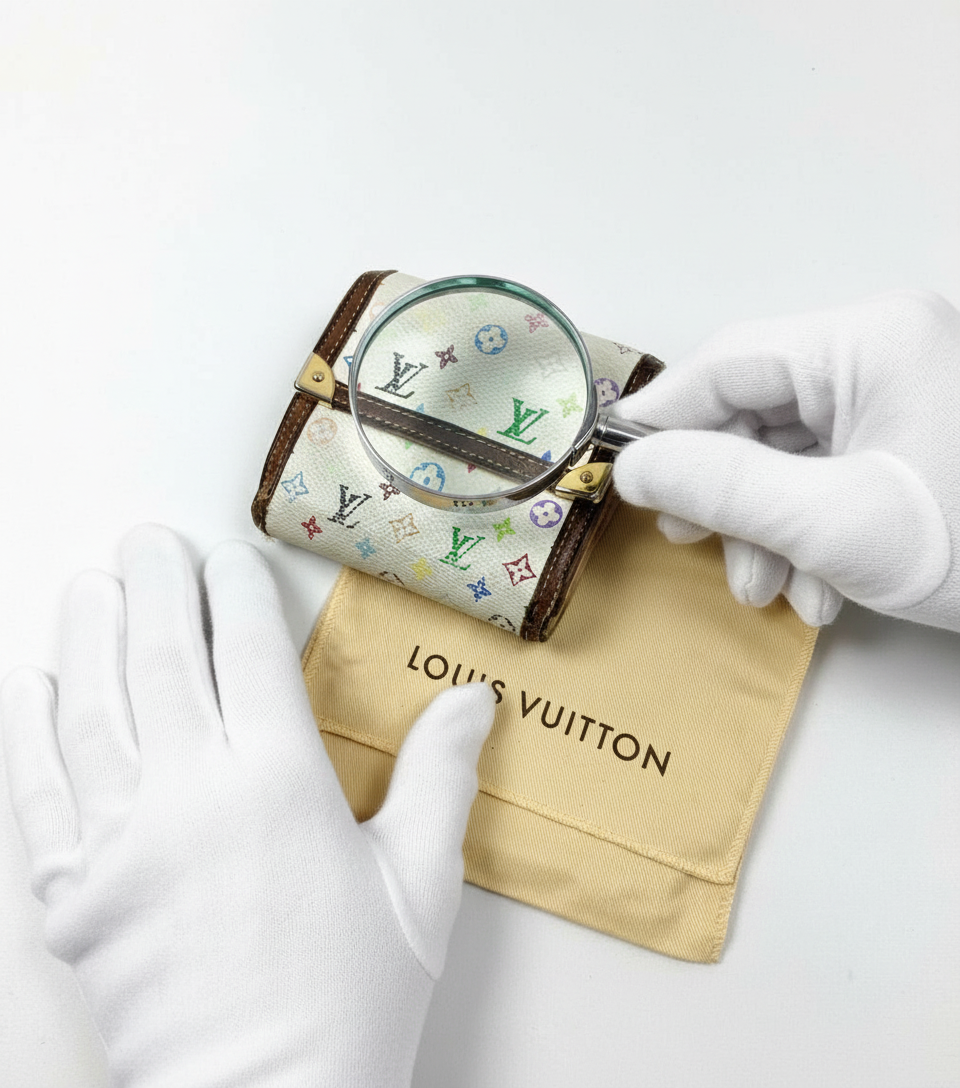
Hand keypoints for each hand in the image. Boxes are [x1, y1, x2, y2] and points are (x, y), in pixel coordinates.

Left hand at [1, 525, 494, 1087]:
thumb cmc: (352, 1004)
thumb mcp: (420, 887)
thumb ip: (440, 778)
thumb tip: (471, 698)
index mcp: (281, 786)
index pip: (252, 656)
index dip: (241, 596)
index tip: (233, 560)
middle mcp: (193, 797)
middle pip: (167, 662)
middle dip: (158, 588)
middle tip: (149, 541)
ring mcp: (122, 844)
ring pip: (96, 709)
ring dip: (91, 636)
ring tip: (89, 584)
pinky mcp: (73, 896)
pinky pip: (41, 790)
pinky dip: (32, 728)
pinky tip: (33, 681)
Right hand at [612, 290, 959, 631]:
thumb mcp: (837, 523)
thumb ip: (723, 489)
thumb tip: (635, 469)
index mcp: (869, 340)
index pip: (730, 361)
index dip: (664, 417)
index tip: (616, 466)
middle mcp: (882, 355)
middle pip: (756, 412)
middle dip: (725, 492)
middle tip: (694, 541)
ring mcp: (900, 400)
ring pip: (788, 455)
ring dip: (765, 529)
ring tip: (769, 588)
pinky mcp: (911, 444)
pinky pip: (828, 477)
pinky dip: (808, 534)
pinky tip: (821, 590)